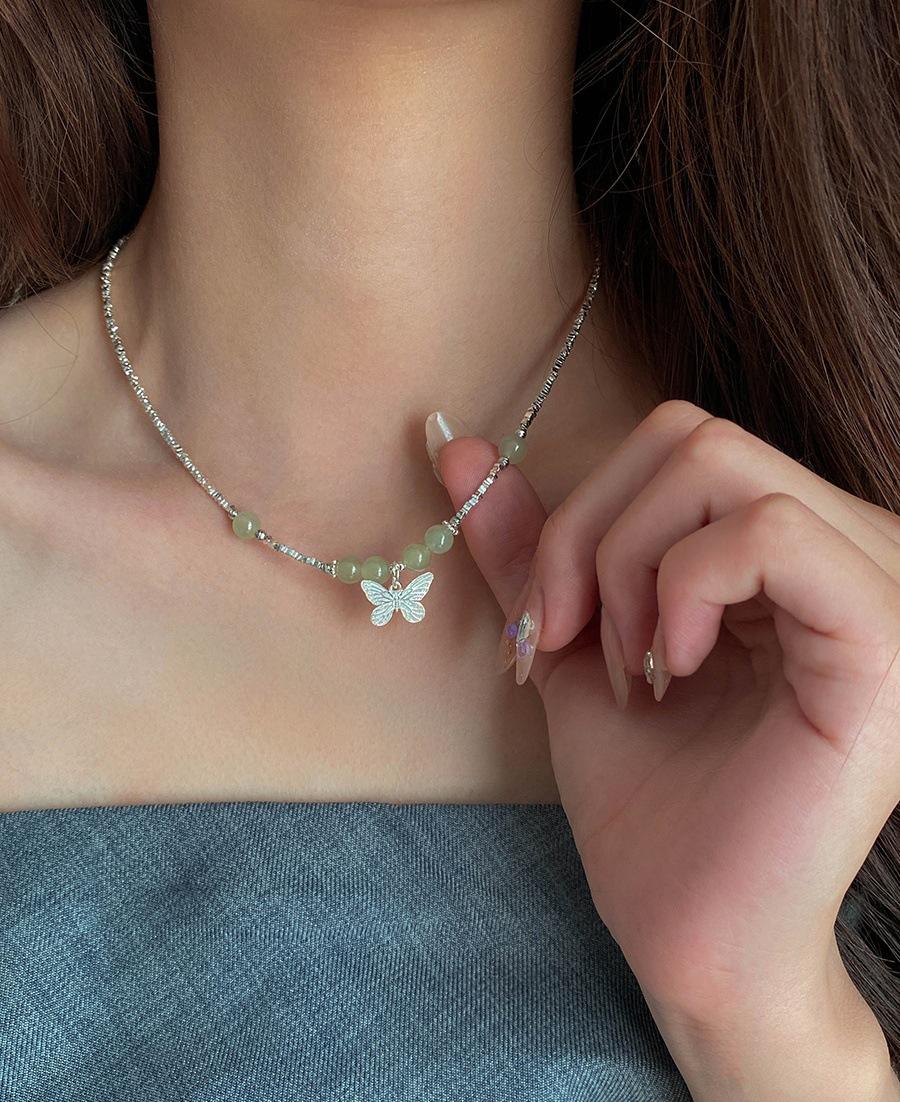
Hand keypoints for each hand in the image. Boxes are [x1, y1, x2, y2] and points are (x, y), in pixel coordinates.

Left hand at [436, 400, 899, 1100]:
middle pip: (689, 437)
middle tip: (571, 641)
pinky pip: (769, 532)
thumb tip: (455, 447)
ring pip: (718, 464)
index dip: (579, 520)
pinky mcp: (880, 643)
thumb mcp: (570, 645)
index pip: (673, 444)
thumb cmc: (648, 806)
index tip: (542, 626)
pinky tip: (674, 667)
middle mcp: (845, 550)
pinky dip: (684, 585)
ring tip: (631, 669)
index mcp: (784, 553)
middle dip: (590, 536)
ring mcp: (874, 589)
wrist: (692, 934)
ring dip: (630, 566)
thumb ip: (527, 545)